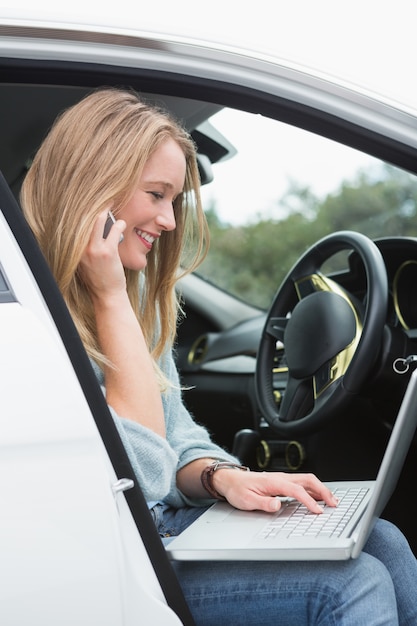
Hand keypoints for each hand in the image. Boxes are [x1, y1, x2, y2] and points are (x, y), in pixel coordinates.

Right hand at [79, 209, 125, 299]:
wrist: (106, 295)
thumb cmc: (98, 278)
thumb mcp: (84, 261)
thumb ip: (85, 245)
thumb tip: (93, 226)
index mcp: (73, 249)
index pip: (73, 222)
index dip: (80, 209)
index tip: (87, 201)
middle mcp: (80, 247)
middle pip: (84, 217)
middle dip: (94, 204)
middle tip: (102, 197)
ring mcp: (93, 249)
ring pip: (98, 219)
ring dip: (107, 210)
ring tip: (112, 204)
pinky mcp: (107, 252)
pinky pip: (114, 230)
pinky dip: (119, 224)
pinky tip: (122, 224)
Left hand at [212, 469, 337, 513]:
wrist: (230, 480)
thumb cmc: (238, 489)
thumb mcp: (247, 500)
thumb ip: (263, 503)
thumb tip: (277, 505)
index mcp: (274, 482)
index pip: (297, 490)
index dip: (309, 501)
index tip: (318, 512)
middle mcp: (280, 478)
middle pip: (308, 480)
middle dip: (323, 491)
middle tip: (334, 504)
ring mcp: (282, 479)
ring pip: (307, 480)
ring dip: (321, 489)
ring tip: (332, 501)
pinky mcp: (282, 482)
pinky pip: (302, 483)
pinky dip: (314, 489)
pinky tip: (318, 497)